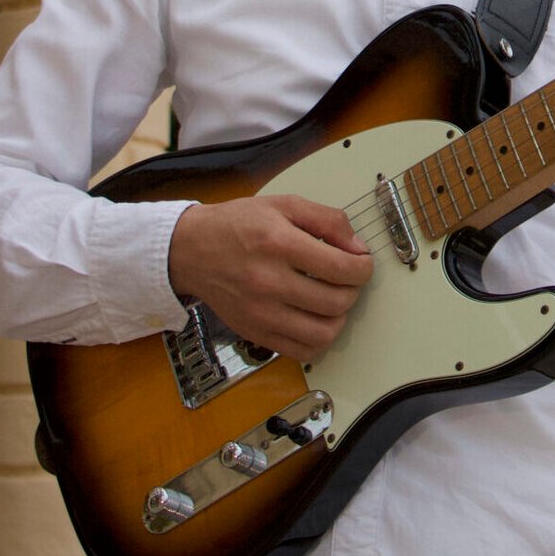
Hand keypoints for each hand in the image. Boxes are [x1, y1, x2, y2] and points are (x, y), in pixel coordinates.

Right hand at [168, 194, 373, 360]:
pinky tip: (315, 318)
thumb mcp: (284, 205)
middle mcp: (269, 282)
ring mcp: (261, 313)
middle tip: (348, 278)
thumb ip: (327, 219)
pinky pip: (301, 351)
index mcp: (279, 245)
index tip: (362, 262)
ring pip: (323, 333)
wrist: (191, 249)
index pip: (341, 268)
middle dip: (354, 289)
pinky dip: (318, 339)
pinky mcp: (255, 333)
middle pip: (337, 302)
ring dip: (340, 317)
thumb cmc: (236, 225)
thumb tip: (357, 246)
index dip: (363, 267)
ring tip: (333, 298)